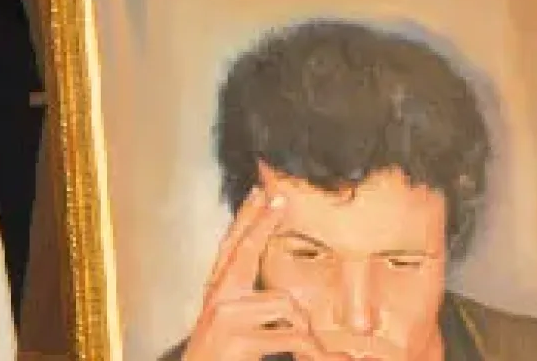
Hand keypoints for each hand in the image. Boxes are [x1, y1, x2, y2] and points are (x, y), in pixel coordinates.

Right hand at [181, 188, 348, 360]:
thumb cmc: (223, 356)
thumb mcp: (233, 324)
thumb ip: (251, 302)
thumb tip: (285, 292)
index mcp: (218, 293)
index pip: (233, 247)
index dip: (247, 219)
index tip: (260, 192)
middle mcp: (217, 299)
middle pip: (244, 250)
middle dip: (262, 222)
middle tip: (280, 199)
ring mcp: (224, 317)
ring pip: (284, 303)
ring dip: (303, 328)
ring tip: (312, 349)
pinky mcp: (236, 338)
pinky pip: (288, 334)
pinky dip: (310, 350)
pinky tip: (319, 357)